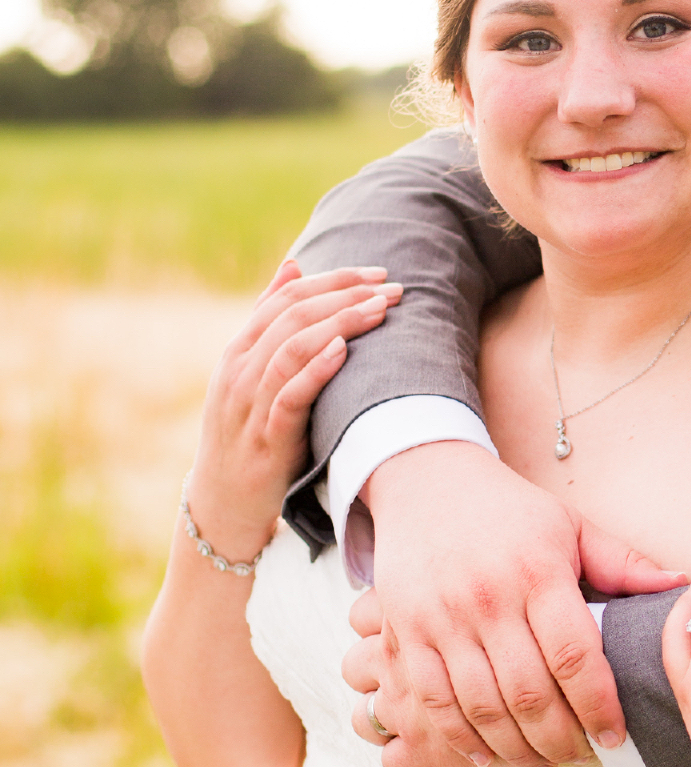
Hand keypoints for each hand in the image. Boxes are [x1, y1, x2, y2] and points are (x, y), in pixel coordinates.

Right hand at [187, 259, 400, 560]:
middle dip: (347, 296)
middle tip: (393, 289)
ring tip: (381, 311)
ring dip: (341, 324)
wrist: (222, 502)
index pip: (285, 296)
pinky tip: (344, 351)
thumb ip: (270, 322)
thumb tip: (293, 264)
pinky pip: (289, 396)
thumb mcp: (253, 372)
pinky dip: (316, 369)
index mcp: (238, 349)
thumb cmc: (248, 431)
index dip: (333, 279)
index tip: (377, 273)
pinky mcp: (265, 438)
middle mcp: (239, 369)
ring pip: (291, 347)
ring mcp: (249, 403)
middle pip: (293, 315)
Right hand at [345, 443, 687, 766]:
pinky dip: (461, 740)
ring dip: (517, 748)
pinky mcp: (405, 634)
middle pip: (529, 693)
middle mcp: (487, 598)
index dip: (599, 706)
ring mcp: (441, 620)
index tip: (615, 735)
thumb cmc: (511, 511)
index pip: (575, 656)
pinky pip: (433, 703)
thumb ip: (625, 564)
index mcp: (538, 572)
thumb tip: (688, 586)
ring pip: (482, 707)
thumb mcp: (571, 525)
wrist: (426, 482)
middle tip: (583, 757)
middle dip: (562, 739)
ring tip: (544, 762)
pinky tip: (489, 757)